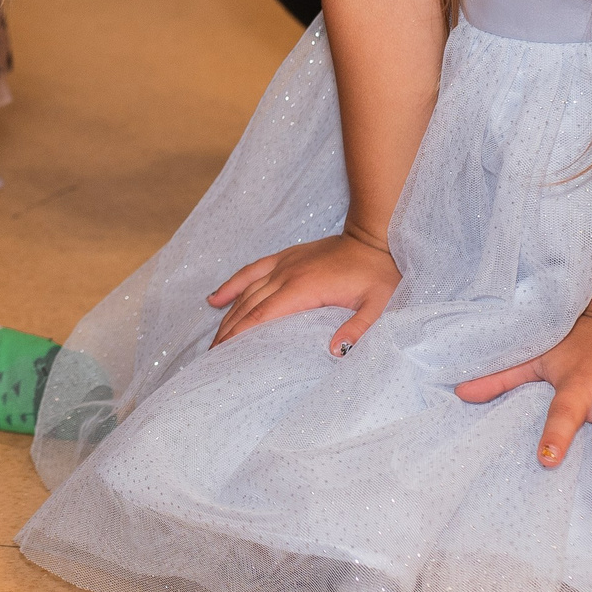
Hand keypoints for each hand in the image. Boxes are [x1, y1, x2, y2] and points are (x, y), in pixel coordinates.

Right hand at [208, 225, 398, 352]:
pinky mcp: (284, 257)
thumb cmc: (379, 273)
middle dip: (228, 331)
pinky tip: (216, 298)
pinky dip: (232, 285)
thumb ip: (358, 328)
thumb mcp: (378, 304)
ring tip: (214, 338)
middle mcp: (287, 274)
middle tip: (212, 356)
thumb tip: (335, 352)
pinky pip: (251, 270)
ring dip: (228, 315)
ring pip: (246, 291)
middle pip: (249, 306)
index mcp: (305, 288)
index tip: (224, 353)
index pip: (263, 315)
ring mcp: (283, 264)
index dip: (241, 335)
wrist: (376, 236)